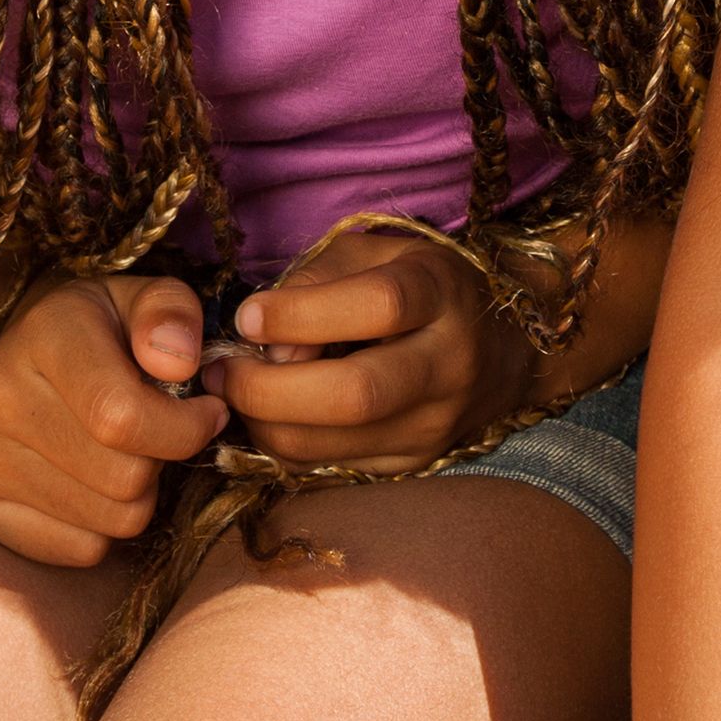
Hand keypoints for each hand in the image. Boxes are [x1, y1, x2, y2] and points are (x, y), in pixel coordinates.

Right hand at [0, 273, 230, 566]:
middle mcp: (0, 397)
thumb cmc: (102, 328)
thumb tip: (178, 365)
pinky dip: (103, 527)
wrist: (27, 349)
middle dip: (162, 460)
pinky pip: (79, 550)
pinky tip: (93, 481)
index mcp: (43, 336)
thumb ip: (171, 314)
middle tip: (157, 431)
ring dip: (137, 495)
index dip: (185, 428)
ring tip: (124, 452)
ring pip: (110, 522)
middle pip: (123, 478)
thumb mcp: (145, 297)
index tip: (208, 413)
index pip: (121, 417)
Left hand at [218, 226, 537, 470]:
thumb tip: (267, 344)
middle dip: (269, 389)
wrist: (498, 348)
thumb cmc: (416, 284)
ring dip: (265, 424)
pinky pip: (332, 467)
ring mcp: (436, 424)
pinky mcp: (415, 463)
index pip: (378, 306)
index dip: (303, 314)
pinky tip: (269, 416)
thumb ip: (316, 281)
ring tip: (232, 393)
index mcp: (441, 292)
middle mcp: (450, 363)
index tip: (246, 317)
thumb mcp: (372, 254)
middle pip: (356, 393)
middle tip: (221, 371)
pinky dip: (286, 445)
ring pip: (337, 444)